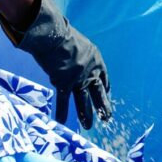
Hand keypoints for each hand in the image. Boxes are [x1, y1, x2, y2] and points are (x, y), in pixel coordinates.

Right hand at [1, 0, 111, 129]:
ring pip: (84, 100)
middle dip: (103, 106)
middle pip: (98, 92)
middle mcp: (91, 71)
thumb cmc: (62, 35)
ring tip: (89, 126)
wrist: (53, 35)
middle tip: (107, 117)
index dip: (104, 88)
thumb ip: (79, 55)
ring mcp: (78, 79)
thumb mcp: (78, 44)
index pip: (104, 78)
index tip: (106, 95)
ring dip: (86, 114)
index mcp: (96, 60)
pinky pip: (64, 101)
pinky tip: (62, 123)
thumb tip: (73, 58)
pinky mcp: (64, 83)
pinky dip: (62, 112)